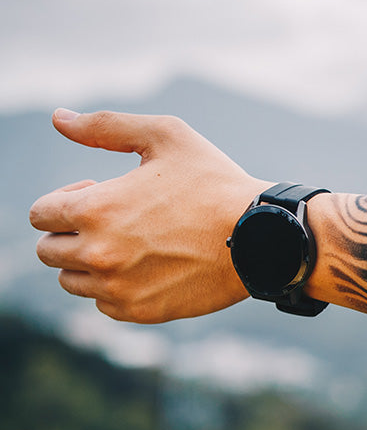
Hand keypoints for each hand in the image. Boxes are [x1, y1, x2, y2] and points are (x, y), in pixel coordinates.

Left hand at [30, 110, 269, 322]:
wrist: (262, 237)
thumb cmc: (216, 182)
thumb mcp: (166, 136)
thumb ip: (106, 126)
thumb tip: (59, 118)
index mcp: (95, 208)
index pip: (41, 214)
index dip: (66, 200)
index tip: (98, 195)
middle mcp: (99, 253)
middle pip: (48, 252)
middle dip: (70, 234)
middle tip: (114, 222)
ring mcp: (118, 287)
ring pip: (72, 281)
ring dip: (89, 264)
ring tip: (130, 246)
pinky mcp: (141, 311)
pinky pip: (104, 304)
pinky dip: (116, 288)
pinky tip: (147, 268)